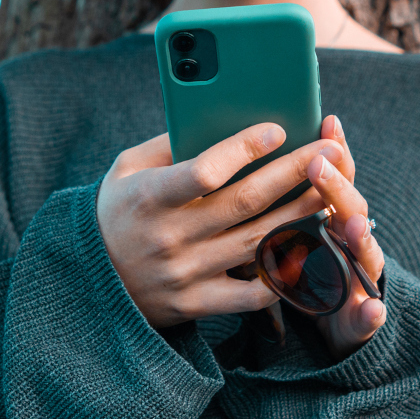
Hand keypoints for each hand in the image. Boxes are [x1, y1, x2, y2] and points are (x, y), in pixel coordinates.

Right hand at [96, 123, 344, 328]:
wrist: (87, 281)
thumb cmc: (115, 210)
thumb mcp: (128, 168)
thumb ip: (170, 143)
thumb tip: (218, 114)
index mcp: (149, 198)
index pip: (203, 172)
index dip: (243, 149)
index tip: (277, 129)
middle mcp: (169, 237)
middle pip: (245, 202)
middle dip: (294, 172)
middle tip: (329, 149)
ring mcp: (185, 274)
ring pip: (257, 242)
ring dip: (301, 214)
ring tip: (332, 189)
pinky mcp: (197, 304)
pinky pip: (252, 294)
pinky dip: (283, 273)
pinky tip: (310, 248)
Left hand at [306, 114, 385, 359]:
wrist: (340, 323)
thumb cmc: (304, 264)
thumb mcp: (293, 224)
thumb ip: (285, 193)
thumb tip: (249, 149)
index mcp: (334, 212)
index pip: (338, 175)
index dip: (335, 149)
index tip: (327, 121)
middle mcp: (352, 239)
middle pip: (351, 208)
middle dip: (336, 187)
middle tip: (318, 164)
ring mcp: (360, 276)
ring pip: (366, 254)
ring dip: (362, 241)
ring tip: (354, 228)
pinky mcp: (362, 316)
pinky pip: (366, 316)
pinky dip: (370, 313)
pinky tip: (372, 310)